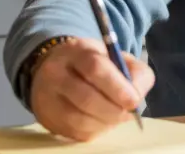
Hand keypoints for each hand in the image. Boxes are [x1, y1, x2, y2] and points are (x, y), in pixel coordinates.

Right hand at [29, 37, 154, 140]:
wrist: (54, 69)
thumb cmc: (93, 63)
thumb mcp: (115, 55)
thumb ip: (134, 71)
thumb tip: (137, 97)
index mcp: (76, 51)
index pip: (95, 68)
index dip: (117, 87)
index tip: (133, 100)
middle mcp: (55, 74)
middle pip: (86, 98)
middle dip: (114, 110)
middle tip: (129, 113)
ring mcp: (46, 98)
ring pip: (79, 119)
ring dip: (106, 122)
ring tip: (117, 116)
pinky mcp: (47, 119)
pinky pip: (75, 132)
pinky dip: (96, 130)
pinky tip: (102, 121)